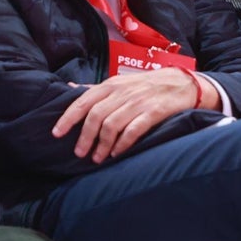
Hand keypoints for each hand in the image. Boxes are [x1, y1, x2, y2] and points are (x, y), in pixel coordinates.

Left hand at [52, 68, 217, 162]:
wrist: (184, 84)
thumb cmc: (148, 85)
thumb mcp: (121, 82)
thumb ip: (96, 89)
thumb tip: (69, 88)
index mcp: (112, 84)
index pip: (84, 101)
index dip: (68, 118)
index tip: (56, 133)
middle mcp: (123, 92)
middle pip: (96, 116)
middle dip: (85, 137)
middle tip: (79, 153)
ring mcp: (139, 102)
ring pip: (112, 125)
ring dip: (102, 145)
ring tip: (98, 158)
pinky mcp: (154, 112)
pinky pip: (133, 130)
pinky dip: (122, 144)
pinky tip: (117, 153)